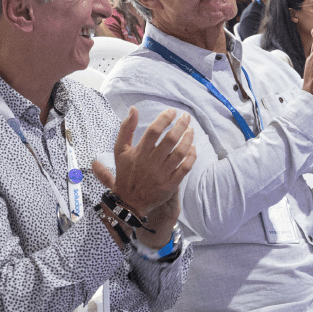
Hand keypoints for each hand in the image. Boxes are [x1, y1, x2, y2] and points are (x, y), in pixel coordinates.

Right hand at [92, 107, 195, 224]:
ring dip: (188, 138)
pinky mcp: (171, 185)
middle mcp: (152, 162)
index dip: (165, 118)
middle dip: (181, 125)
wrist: (129, 202)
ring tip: (191, 130)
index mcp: (140, 152)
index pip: (155, 130)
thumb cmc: (125, 174)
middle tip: (186, 117)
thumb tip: (133, 109)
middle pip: (170, 139)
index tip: (172, 111)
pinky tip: (192, 148)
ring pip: (180, 152)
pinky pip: (185, 168)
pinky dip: (191, 156)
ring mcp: (162, 174)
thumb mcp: (120, 151)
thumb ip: (126, 129)